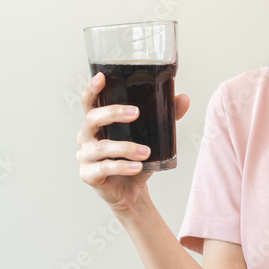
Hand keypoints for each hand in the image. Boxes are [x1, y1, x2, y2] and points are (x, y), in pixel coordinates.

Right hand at [76, 71, 189, 214]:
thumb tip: (183, 98)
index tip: (101, 77)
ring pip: (100, 147)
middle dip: (113, 113)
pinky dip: (122, 166)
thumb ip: (165, 116)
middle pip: (91, 118)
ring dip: (125, 147)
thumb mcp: (152, 136)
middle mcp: (86, 136)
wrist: (132, 191)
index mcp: (97, 123)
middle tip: (136, 113)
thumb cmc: (136, 158)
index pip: (89, 102)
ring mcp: (85, 156)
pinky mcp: (88, 175)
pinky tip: (137, 167)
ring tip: (146, 151)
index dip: (91, 89)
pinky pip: (104, 168)